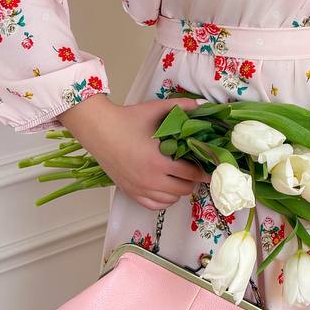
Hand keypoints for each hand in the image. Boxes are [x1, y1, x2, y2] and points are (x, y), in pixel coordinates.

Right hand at [61, 94, 211, 210]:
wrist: (99, 129)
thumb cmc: (127, 119)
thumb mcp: (156, 109)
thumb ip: (182, 106)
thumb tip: (203, 104)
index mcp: (159, 161)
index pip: (192, 173)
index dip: (204, 171)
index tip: (211, 168)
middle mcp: (150, 180)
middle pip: (184, 189)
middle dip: (193, 180)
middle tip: (195, 169)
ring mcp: (139, 188)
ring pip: (171, 199)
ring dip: (179, 189)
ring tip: (181, 177)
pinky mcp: (130, 192)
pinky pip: (154, 206)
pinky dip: (164, 200)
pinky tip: (167, 188)